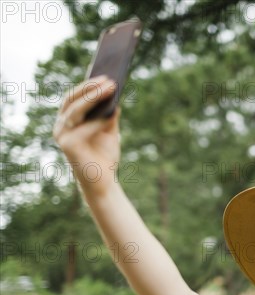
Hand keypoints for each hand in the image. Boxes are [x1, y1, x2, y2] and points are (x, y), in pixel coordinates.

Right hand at [53, 76, 120, 196]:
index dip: (88, 85)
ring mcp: (62, 135)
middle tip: (109, 80)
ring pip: (76, 109)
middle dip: (91, 88)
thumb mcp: (110, 130)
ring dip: (94, 97)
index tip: (105, 75)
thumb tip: (114, 96)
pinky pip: (83, 128)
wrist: (103, 181)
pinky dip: (98, 121)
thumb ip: (109, 114)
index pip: (74, 97)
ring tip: (110, 89)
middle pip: (73, 99)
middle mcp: (61, 125)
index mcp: (68, 120)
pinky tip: (111, 115)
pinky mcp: (67, 146)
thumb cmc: (105, 156)